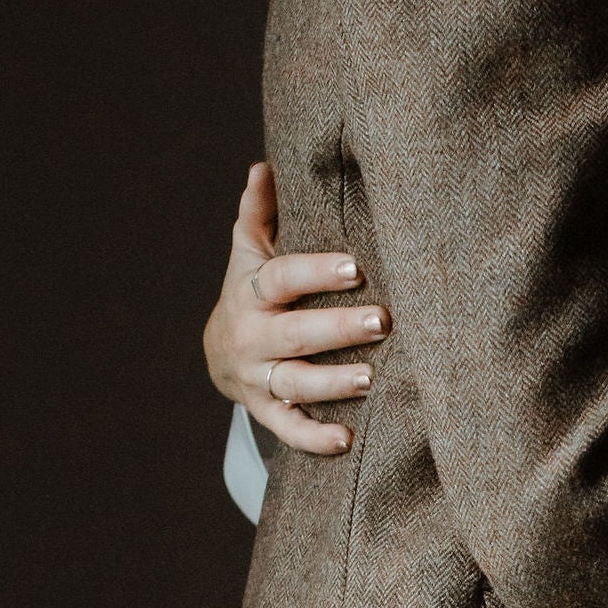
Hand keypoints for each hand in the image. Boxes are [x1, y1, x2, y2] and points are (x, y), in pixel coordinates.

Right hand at [203, 161, 390, 456]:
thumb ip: (261, 213)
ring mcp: (257, 377)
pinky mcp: (265, 412)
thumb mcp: (251, 251)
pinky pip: (288, 430)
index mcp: (253, 291)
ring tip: (371, 378)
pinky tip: (347, 440)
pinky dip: (314, 439)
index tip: (357, 267)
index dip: (317, 272)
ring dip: (333, 383)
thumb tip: (265, 167)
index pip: (284, 278)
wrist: (223, 352)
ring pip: (295, 384)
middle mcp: (253, 336)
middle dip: (338, 328)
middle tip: (383, 321)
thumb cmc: (255, 289)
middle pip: (295, 334)